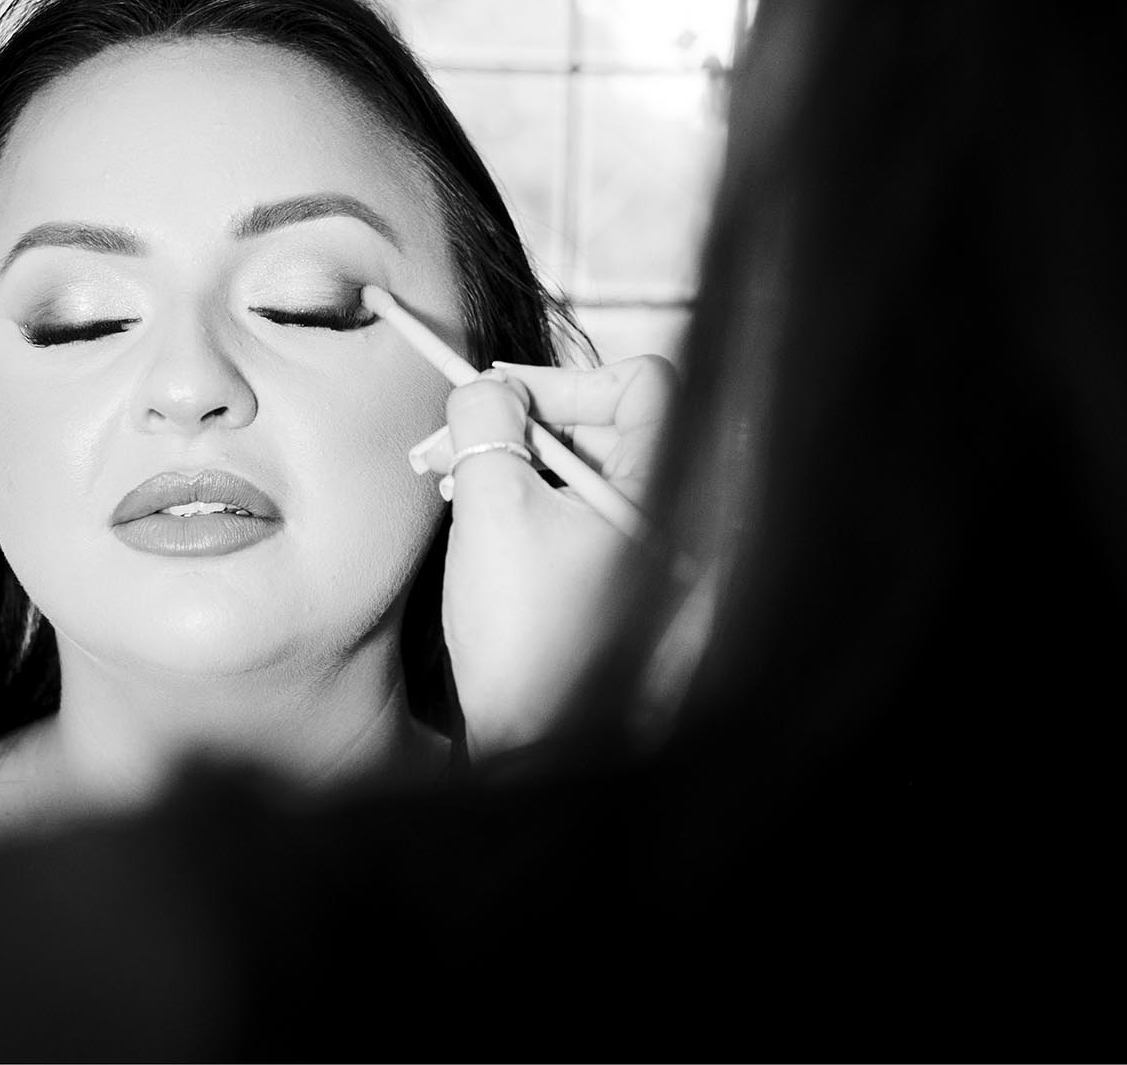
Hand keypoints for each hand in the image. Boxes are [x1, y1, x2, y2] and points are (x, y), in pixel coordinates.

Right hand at [411, 356, 675, 758]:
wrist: (533, 746)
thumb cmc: (524, 640)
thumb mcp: (492, 507)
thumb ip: (488, 423)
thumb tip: (489, 387)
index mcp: (664, 493)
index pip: (643, 386)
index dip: (566, 379)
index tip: (503, 396)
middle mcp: (675, 519)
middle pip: (609, 426)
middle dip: (524, 422)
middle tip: (455, 437)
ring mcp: (652, 556)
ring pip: (587, 470)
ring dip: (518, 461)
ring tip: (452, 478)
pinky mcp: (623, 585)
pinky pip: (583, 514)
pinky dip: (532, 501)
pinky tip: (478, 514)